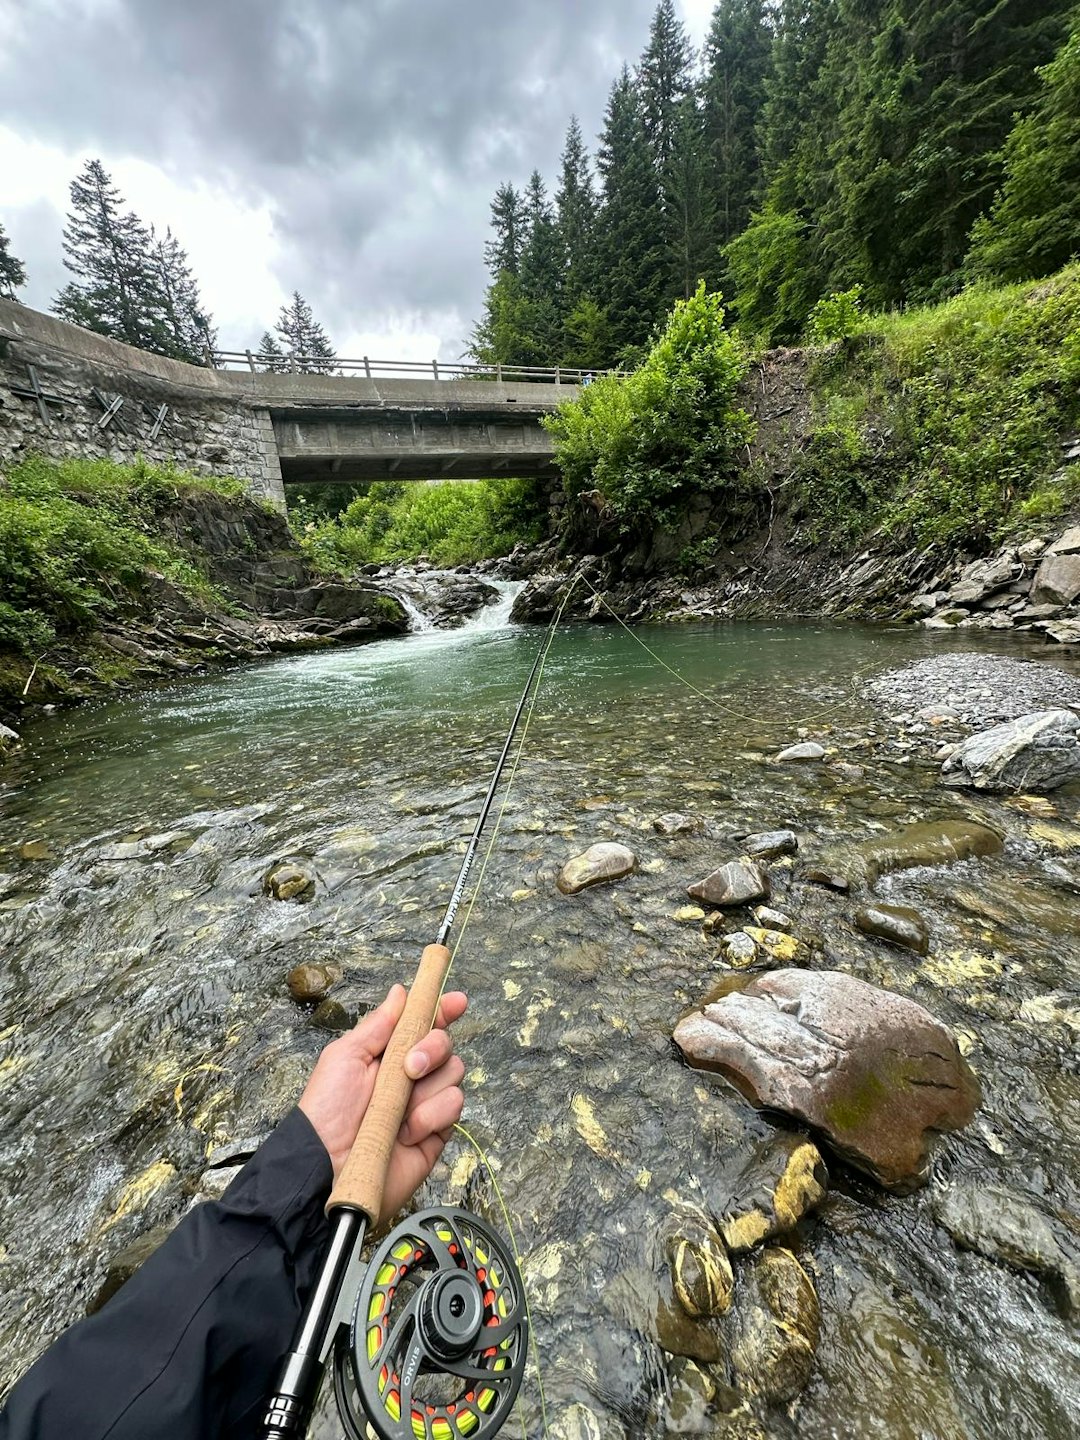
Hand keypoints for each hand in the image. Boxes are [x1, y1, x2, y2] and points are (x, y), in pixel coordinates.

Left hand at [298, 984, 467, 1224]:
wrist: (327, 1166)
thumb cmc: (328, 1110)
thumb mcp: (346, 1057)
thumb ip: (378, 1025)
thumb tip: (400, 992)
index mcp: (389, 1055)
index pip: (424, 1025)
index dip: (442, 1010)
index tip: (456, 1001)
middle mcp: (411, 1077)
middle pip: (446, 1045)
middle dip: (433, 1048)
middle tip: (410, 1066)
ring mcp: (425, 1104)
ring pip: (455, 1074)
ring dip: (428, 1087)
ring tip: (400, 1107)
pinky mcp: (436, 1133)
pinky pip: (453, 1107)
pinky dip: (431, 1115)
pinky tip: (407, 1131)